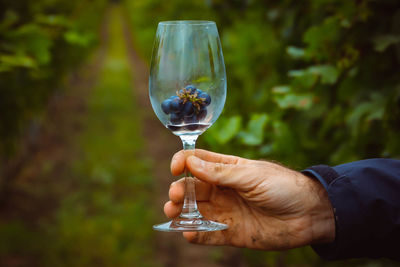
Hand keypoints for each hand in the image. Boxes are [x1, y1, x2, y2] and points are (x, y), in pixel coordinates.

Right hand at [164, 149, 334, 249]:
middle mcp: (223, 190)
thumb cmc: (283, 186)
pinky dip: (197, 234)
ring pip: (197, 211)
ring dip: (182, 212)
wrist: (310, 214)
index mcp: (228, 169)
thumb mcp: (250, 175)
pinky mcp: (233, 233)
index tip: (175, 168)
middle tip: (173, 196)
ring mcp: (227, 211)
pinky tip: (188, 232)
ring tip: (173, 213)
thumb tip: (190, 162)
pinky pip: (209, 234)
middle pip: (193, 188)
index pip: (198, 162)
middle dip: (180, 191)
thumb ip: (220, 172)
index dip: (183, 162)